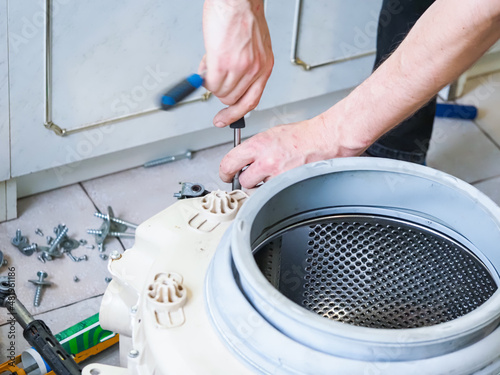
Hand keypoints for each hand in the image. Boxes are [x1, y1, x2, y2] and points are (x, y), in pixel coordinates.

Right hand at [200, 0, 273, 126]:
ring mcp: (240, 69)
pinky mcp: (223, 63)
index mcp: (265, 66)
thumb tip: (228, 81)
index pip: (251, 101)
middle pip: (233, 100)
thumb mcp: (254, 46)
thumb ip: (245, 66)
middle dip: (220, 93)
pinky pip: (210, 84)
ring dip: (212, 83)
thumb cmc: (245, 15)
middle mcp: (256, 70)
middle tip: (215, 79)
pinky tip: (207, 64)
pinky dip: (204, 78)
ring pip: (220, 93)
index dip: (236, 114)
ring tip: (212, 63)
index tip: (224, 120)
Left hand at [219, 115, 362, 187]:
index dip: (225, 172)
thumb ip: (254, 148)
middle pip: (243, 180)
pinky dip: (276, 189)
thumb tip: (242, 160)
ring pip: (258, 189)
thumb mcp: (271, 134)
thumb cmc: (302, 136)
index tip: (226, 175)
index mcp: (258, 144)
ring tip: (274, 174)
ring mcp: (277, 174)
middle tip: (253, 176)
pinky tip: (284, 179)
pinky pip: (273, 192)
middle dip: (247, 179)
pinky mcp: (288, 184)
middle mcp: (266, 160)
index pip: (229, 162)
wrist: (325, 139)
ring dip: (262, 185)